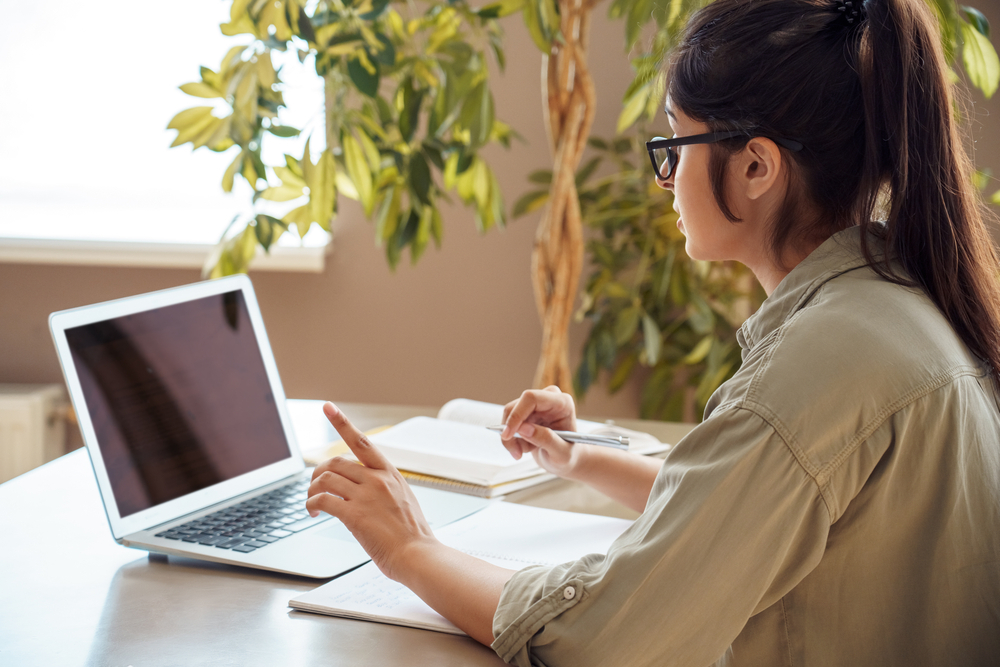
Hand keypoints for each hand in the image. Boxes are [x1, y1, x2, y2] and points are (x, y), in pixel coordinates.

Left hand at [306, 402, 436, 580]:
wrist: (418, 555)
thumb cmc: (412, 535)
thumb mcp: (403, 500)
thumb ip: (384, 488)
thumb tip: (364, 489)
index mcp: (390, 474)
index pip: (362, 441)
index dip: (342, 422)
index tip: (328, 407)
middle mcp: (377, 480)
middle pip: (336, 462)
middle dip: (319, 472)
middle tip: (314, 486)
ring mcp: (366, 496)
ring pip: (326, 479)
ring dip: (312, 490)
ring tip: (311, 503)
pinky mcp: (355, 515)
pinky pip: (323, 501)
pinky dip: (312, 505)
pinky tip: (313, 513)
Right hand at [499, 386, 583, 477]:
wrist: (564, 459)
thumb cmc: (568, 455)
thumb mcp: (561, 453)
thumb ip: (546, 440)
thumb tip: (524, 428)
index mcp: (562, 403)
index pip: (532, 398)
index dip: (516, 415)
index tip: (508, 435)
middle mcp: (547, 399)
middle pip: (516, 406)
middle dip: (511, 431)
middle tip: (516, 453)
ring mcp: (535, 404)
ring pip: (509, 415)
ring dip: (511, 438)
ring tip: (525, 451)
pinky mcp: (526, 412)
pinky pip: (508, 422)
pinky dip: (512, 438)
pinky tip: (525, 447)